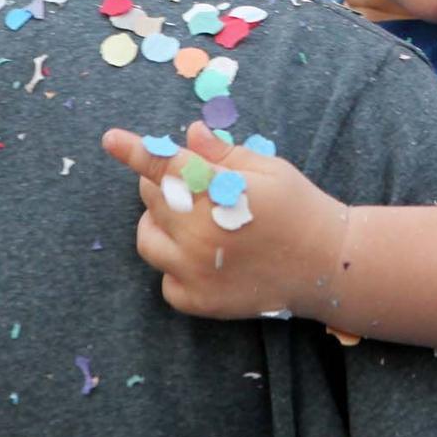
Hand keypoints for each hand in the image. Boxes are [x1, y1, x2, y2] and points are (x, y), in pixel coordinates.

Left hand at [101, 122, 349, 321]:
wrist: (326, 266)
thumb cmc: (299, 208)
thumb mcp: (269, 169)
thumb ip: (224, 153)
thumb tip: (188, 134)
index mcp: (220, 193)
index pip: (166, 166)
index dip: (136, 150)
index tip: (110, 139)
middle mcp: (200, 234)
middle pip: (153, 197)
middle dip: (165, 183)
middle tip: (192, 184)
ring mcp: (195, 271)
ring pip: (147, 238)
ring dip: (159, 223)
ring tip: (188, 220)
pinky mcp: (198, 302)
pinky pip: (163, 280)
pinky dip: (173, 265)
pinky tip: (200, 257)